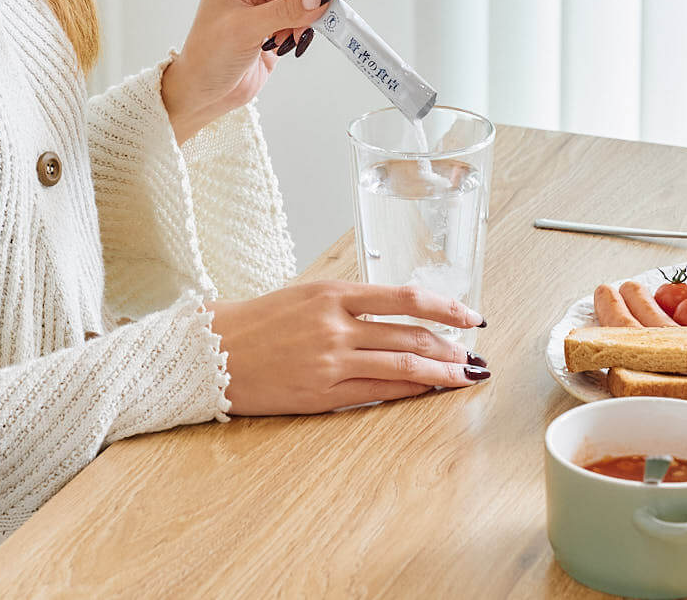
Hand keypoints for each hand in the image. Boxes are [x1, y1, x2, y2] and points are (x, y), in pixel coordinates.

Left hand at [160, 0, 346, 143]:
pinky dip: (304, 25)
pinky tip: (286, 42)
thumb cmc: (208, 57)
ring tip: (294, 36)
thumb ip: (286, 10)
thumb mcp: (246, 30)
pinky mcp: (276, 10)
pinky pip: (305, 8)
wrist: (204, 91)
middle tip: (328, 13)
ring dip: (308, 13)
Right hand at [203, 281, 489, 414]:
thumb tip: (395, 316)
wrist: (212, 352)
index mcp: (332, 292)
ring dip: (439, 371)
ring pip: (400, 363)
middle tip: (474, 354)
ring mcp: (330, 360)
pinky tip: (426, 392)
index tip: (470, 314)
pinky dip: (408, 391)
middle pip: (410, 333)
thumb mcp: (305, 297)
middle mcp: (335, 323)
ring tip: (464, 376)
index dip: (445, 306)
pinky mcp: (321, 392)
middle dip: (449, 345)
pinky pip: (377, 391)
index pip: (404, 298)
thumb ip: (348, 304)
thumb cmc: (257, 323)